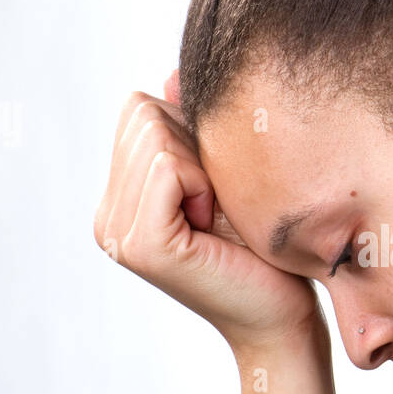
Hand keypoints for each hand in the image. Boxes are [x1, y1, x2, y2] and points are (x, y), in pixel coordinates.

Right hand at [93, 71, 318, 352]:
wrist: (283, 320)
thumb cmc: (266, 250)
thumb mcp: (224, 176)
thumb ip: (192, 129)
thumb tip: (173, 74)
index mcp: (120, 200)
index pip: (137, 109)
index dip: (189, 131)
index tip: (215, 187)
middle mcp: (108, 217)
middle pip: (142, 114)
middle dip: (193, 144)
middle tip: (218, 205)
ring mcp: (118, 233)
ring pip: (154, 134)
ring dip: (202, 166)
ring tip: (216, 216)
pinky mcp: (143, 245)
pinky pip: (167, 166)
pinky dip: (203, 182)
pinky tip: (214, 222)